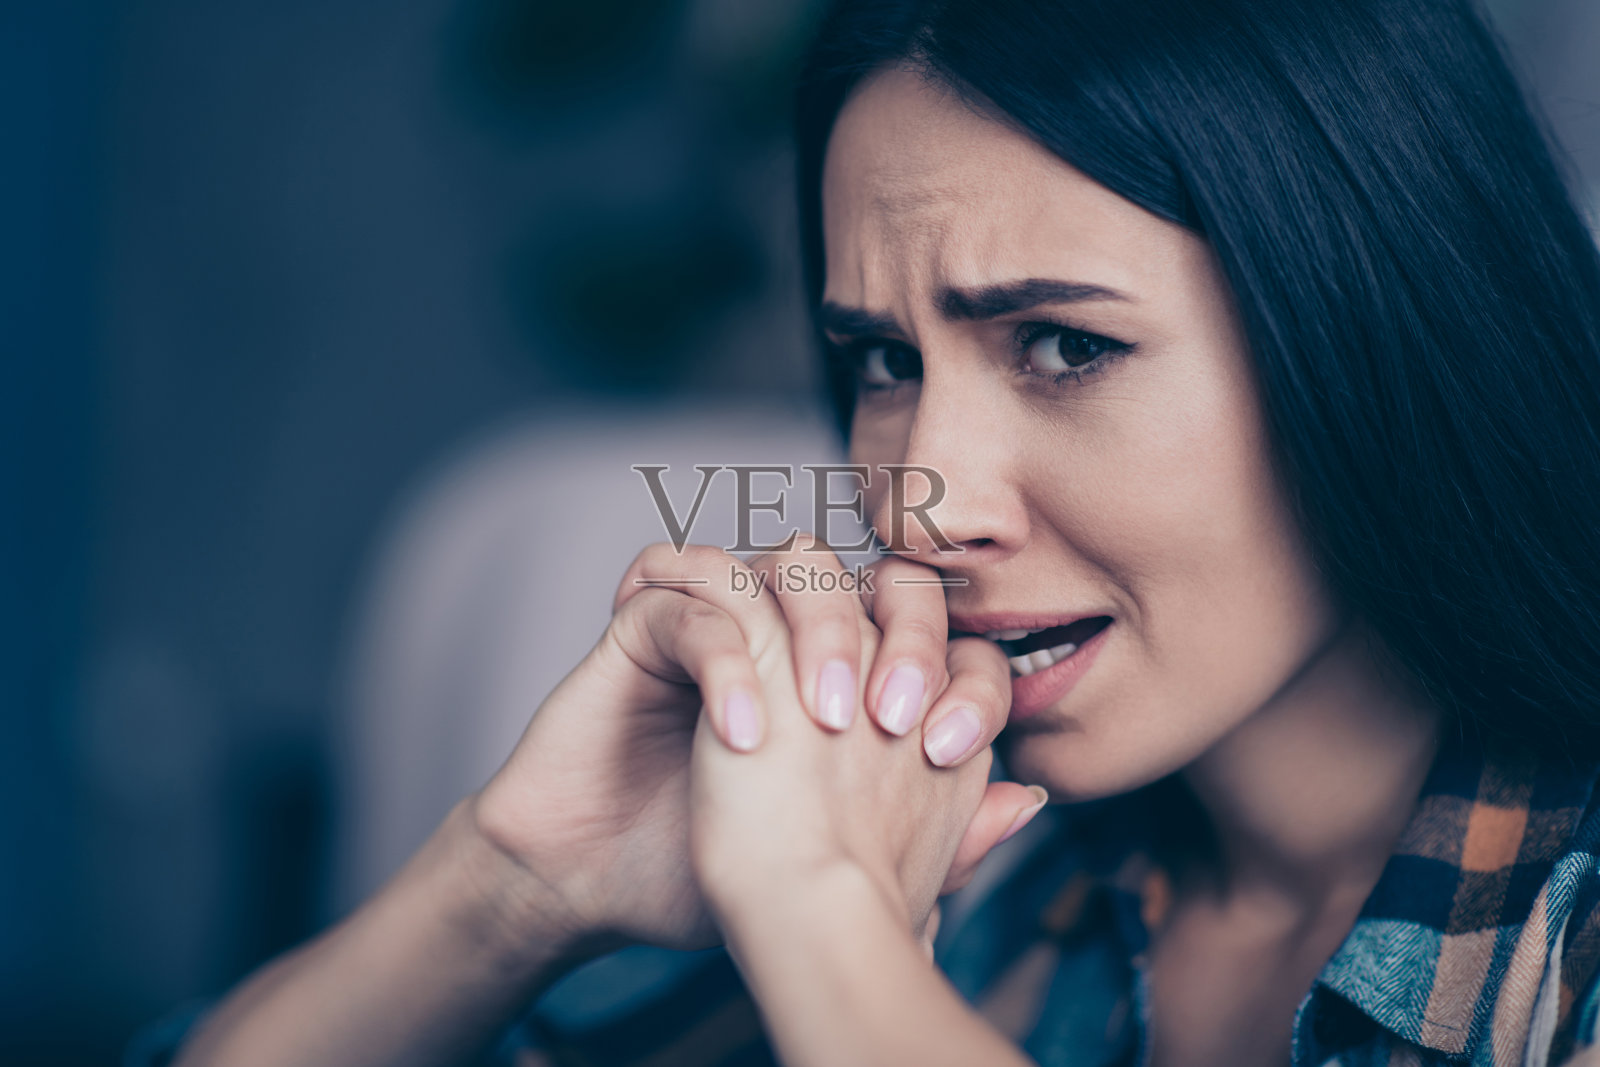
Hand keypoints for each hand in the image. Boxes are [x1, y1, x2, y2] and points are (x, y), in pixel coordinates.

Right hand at [469, 538, 1029, 966]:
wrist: (601, 883)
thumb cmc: (714, 873)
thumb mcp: (842, 867)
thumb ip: (940, 836)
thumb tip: (1027, 798)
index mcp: (849, 675)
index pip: (937, 636)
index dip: (962, 679)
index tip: (953, 751)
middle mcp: (791, 634)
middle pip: (873, 578)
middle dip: (903, 635)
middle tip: (896, 718)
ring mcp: (723, 617)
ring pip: (787, 564)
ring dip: (818, 627)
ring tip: (823, 718)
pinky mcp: (645, 623)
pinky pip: (691, 597)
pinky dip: (724, 655)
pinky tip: (743, 732)